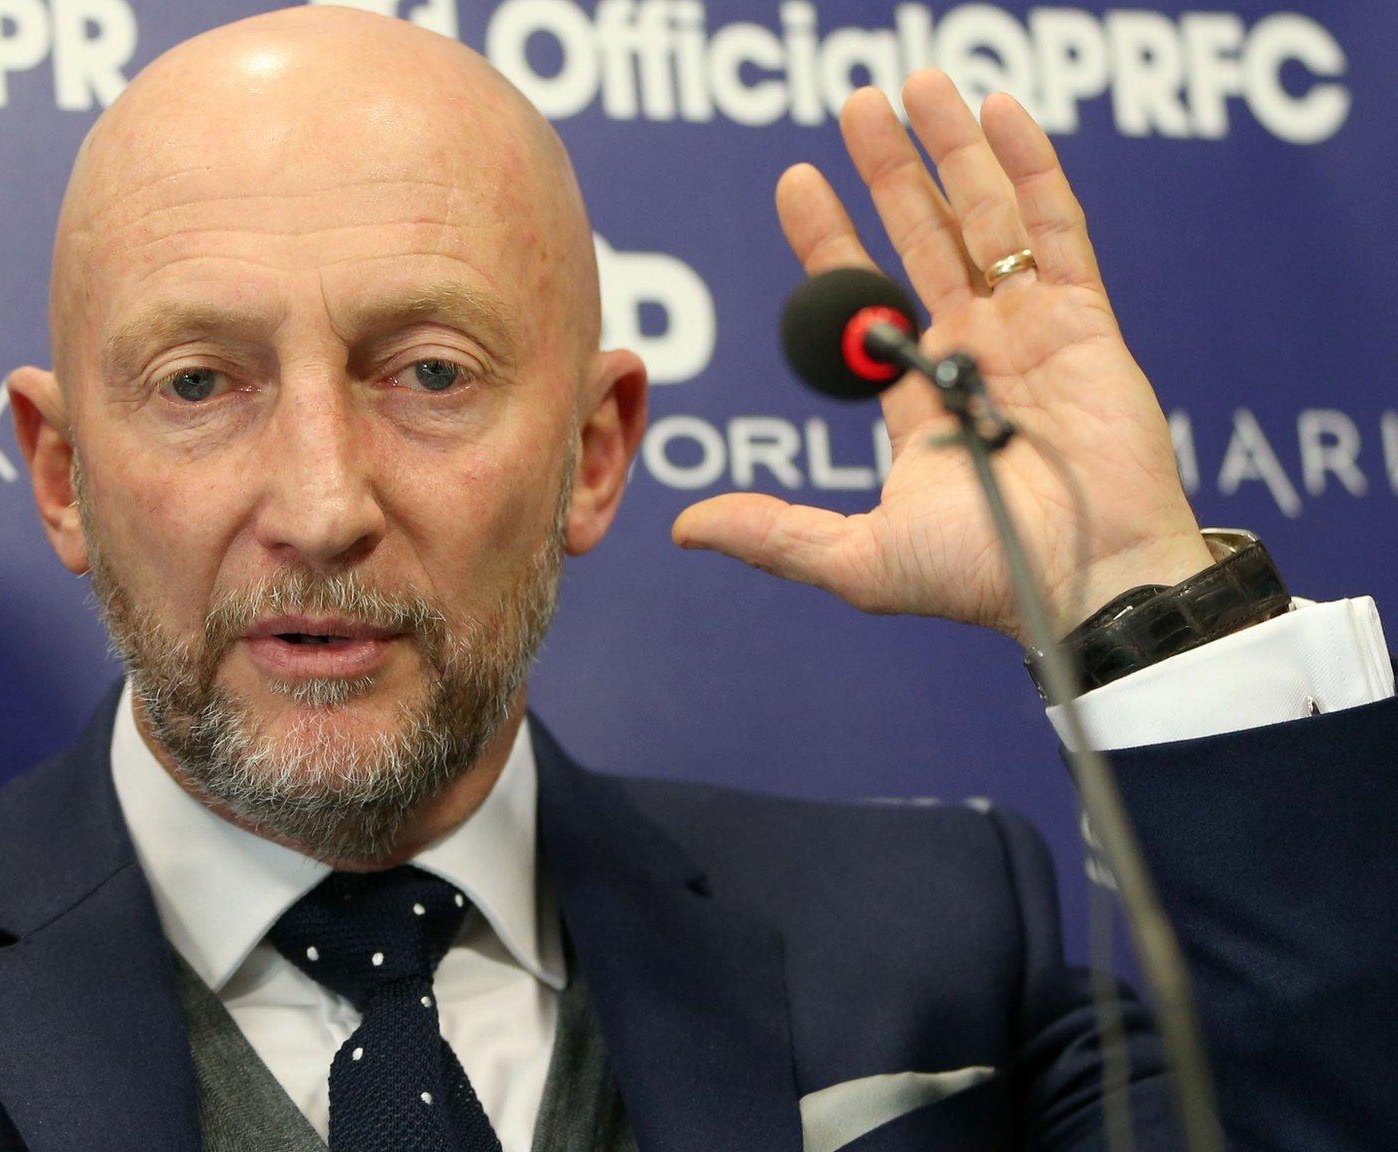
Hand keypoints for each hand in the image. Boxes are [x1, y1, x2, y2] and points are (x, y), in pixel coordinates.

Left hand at [672, 70, 1213, 644]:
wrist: (1085, 585)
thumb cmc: (984, 578)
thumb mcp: (857, 557)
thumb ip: (774, 532)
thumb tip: (684, 527)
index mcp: (917, 400)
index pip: (864, 299)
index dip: (830, 238)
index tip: (795, 181)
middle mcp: (972, 354)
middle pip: (922, 239)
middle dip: (887, 171)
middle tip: (851, 105)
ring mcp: (1030, 331)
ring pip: (983, 219)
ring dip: (949, 149)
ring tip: (913, 85)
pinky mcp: (1085, 320)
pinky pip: (1055, 229)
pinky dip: (1028, 168)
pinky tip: (997, 113)